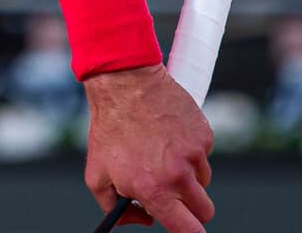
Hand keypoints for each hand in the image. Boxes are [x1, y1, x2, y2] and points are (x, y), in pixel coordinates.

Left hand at [84, 66, 214, 231]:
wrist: (124, 83)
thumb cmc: (109, 129)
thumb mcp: (97, 172)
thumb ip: (114, 207)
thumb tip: (143, 220)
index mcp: (153, 189)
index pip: (188, 230)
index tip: (187, 229)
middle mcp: (178, 175)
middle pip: (204, 211)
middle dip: (192, 208)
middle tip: (173, 193)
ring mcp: (195, 154)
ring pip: (203, 180)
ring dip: (188, 175)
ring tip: (161, 152)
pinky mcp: (204, 135)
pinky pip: (203, 154)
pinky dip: (190, 150)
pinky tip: (168, 134)